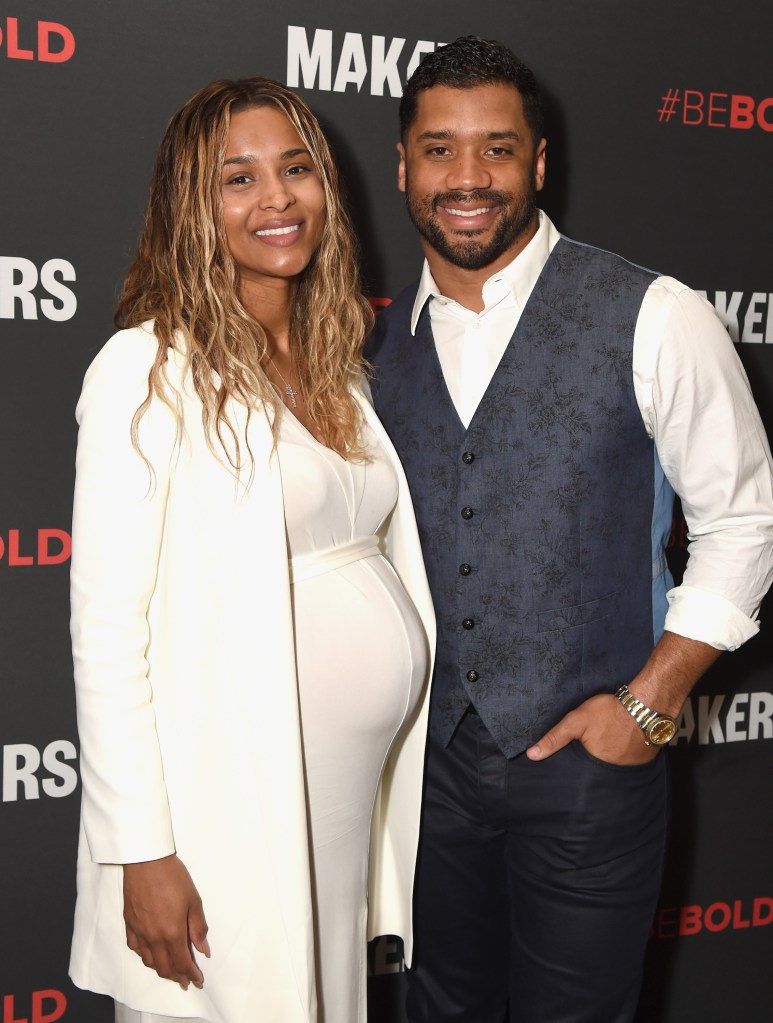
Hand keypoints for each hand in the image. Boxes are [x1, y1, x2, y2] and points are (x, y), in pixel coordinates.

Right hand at [123, 853, 210, 988]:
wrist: (146, 861)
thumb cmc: (173, 877)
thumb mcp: (193, 901)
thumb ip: (198, 928)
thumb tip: (203, 949)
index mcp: (171, 933)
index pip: (182, 963)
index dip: (191, 974)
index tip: (198, 980)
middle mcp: (153, 938)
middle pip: (164, 968)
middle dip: (177, 977)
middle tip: (186, 980)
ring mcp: (139, 932)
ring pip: (149, 961)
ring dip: (161, 969)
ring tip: (171, 970)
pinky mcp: (129, 924)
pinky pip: (136, 949)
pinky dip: (146, 956)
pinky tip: (151, 953)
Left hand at [525, 692, 659, 765]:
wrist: (646, 705)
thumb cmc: (610, 711)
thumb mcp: (576, 721)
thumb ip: (554, 738)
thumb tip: (532, 756)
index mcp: (593, 764)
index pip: (580, 772)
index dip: (576, 765)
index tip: (577, 754)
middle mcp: (612, 772)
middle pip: (597, 769)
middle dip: (592, 762)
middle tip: (595, 745)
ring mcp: (629, 768)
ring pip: (613, 766)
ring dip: (610, 758)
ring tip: (608, 744)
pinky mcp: (643, 761)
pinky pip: (629, 762)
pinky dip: (625, 755)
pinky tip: (622, 743)